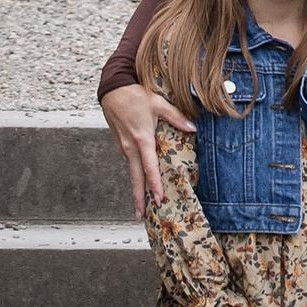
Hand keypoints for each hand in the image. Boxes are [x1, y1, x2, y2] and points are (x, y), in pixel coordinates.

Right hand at [101, 82, 192, 216]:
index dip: (154, 185)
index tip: (159, 199)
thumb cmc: (136, 96)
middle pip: (135, 178)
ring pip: (131, 173)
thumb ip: (177, 117)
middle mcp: (130, 147)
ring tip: (141, 206)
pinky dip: (134, 176)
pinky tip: (139, 184)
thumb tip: (194, 128)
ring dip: (136, 189)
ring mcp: (124, 147)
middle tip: (141, 216)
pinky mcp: (121, 144)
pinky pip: (129, 164)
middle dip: (139, 198)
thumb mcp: (158, 103)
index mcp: (142, 139)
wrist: (113, 90)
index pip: (149, 168)